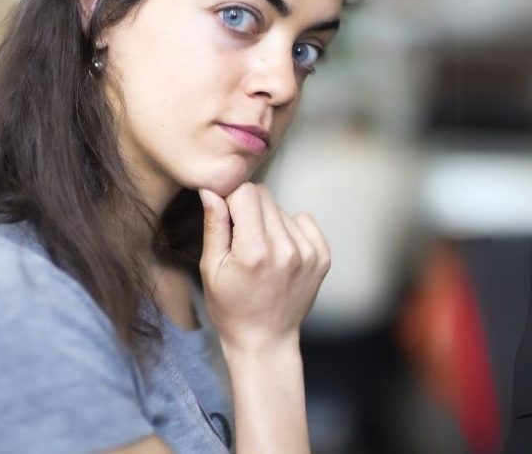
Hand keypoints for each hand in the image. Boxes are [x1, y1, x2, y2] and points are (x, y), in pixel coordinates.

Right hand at [199, 183, 330, 354]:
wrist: (264, 341)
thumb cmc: (231, 308)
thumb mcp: (210, 268)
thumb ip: (214, 225)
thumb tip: (210, 190)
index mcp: (254, 251)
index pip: (245, 192)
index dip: (230, 199)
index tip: (225, 217)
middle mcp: (285, 249)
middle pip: (264, 195)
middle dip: (247, 207)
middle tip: (240, 237)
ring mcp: (308, 253)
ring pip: (281, 208)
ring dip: (268, 220)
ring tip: (260, 250)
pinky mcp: (322, 257)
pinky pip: (303, 220)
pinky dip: (289, 228)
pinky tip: (278, 251)